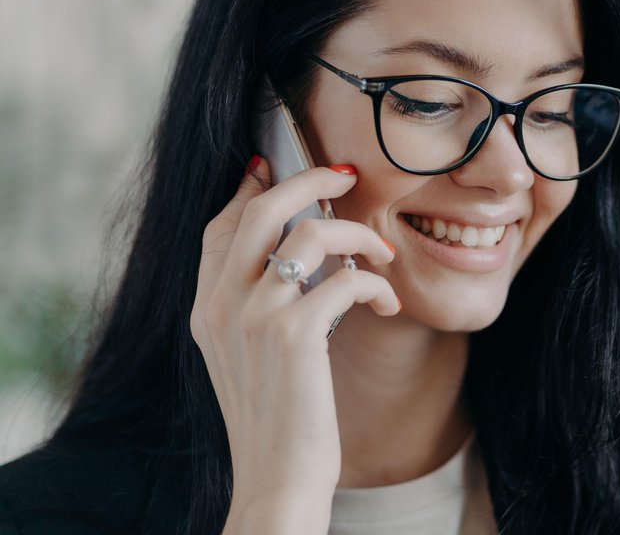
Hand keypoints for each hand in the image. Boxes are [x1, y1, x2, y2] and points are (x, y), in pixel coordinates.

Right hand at [191, 157, 399, 531]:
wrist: (278, 479)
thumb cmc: (277, 418)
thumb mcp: (248, 355)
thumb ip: (256, 303)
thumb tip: (288, 247)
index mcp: (206, 309)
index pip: (222, 225)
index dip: (254, 188)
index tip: (281, 167)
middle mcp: (222, 306)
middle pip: (261, 209)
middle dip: (309, 180)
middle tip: (347, 176)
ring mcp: (255, 318)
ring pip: (310, 234)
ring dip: (359, 235)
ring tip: (383, 254)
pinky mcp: (295, 336)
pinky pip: (346, 279)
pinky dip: (377, 284)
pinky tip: (388, 303)